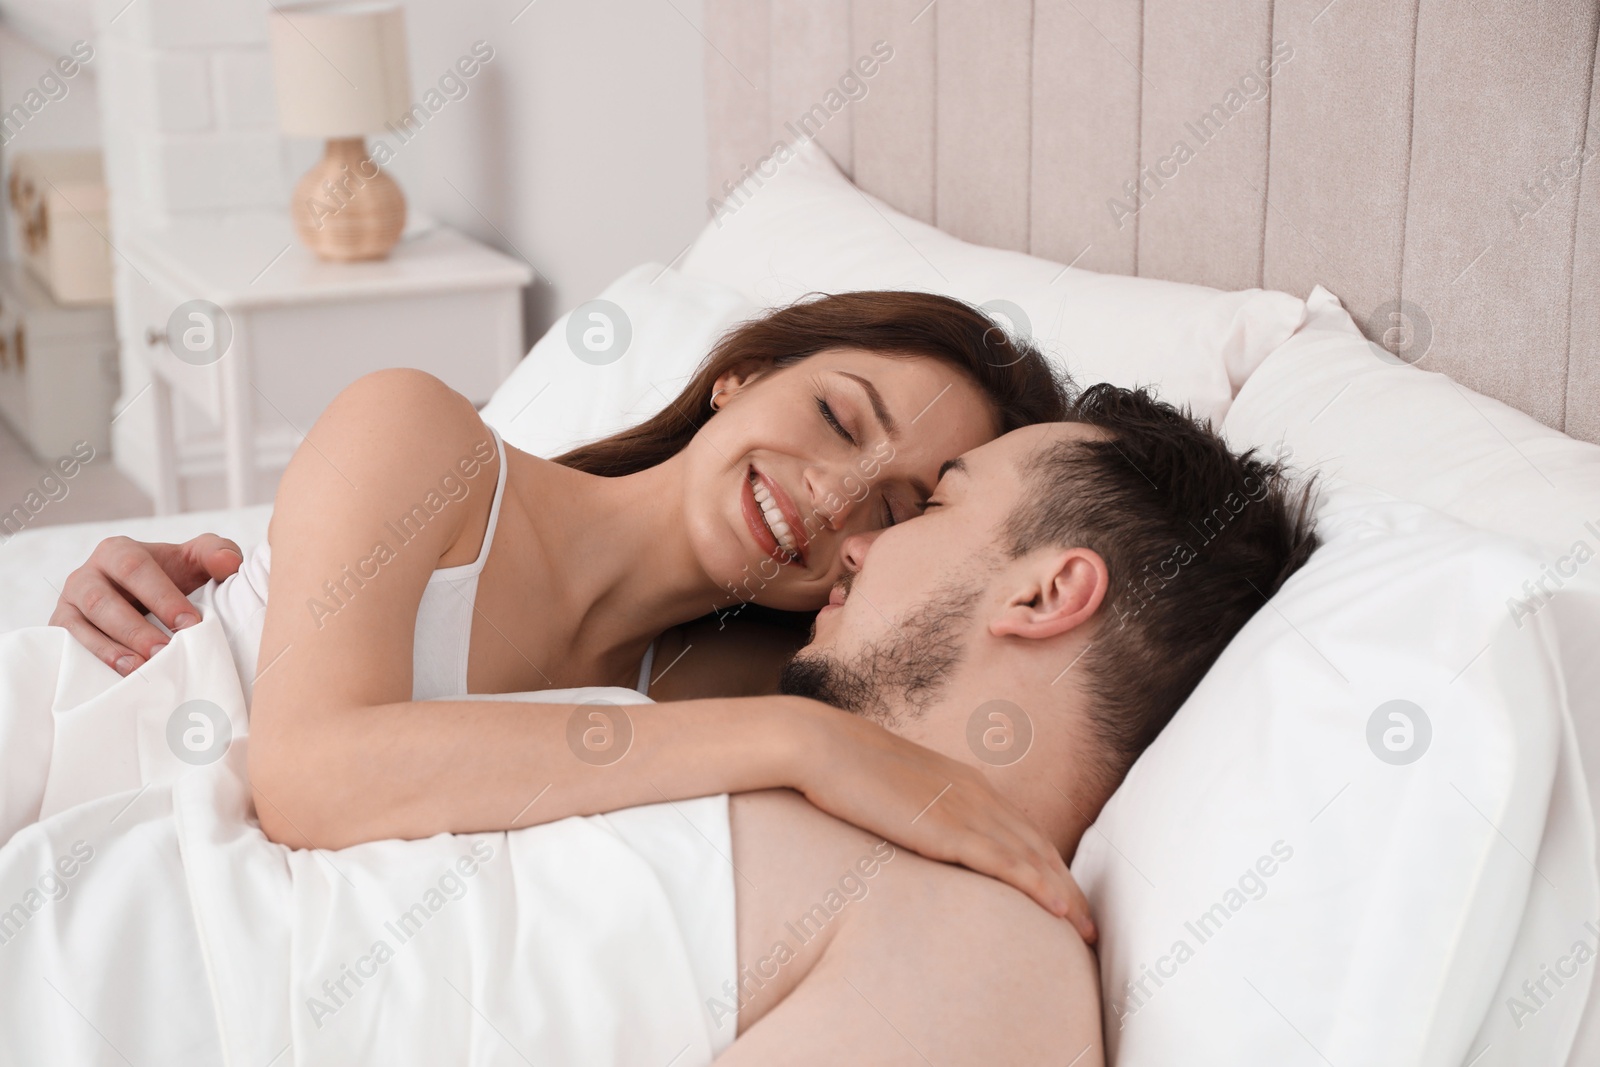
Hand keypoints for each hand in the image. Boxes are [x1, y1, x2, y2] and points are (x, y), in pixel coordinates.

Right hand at [49, 534, 243, 675]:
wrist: (140, 598)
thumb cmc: (170, 576)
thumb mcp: (195, 559)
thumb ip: (216, 553)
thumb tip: (230, 564)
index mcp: (118, 552)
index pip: (136, 569)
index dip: (162, 597)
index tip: (190, 625)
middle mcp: (86, 575)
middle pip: (103, 600)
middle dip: (135, 629)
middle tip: (166, 652)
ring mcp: (70, 603)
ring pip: (80, 626)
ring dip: (111, 650)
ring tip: (142, 669)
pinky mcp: (61, 630)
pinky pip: (67, 645)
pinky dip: (91, 661)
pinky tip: (118, 676)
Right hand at [792, 702, 1096, 943]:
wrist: (823, 747)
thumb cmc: (843, 767)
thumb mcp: (892, 787)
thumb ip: (913, 807)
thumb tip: (910, 828)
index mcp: (964, 782)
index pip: (1020, 829)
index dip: (1047, 864)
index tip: (1063, 894)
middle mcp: (977, 794)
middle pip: (1039, 847)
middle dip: (1069, 887)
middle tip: (1090, 925)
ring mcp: (966, 810)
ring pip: (1033, 859)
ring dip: (1065, 896)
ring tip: (1086, 931)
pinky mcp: (949, 830)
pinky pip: (1007, 864)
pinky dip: (1038, 887)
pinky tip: (1058, 912)